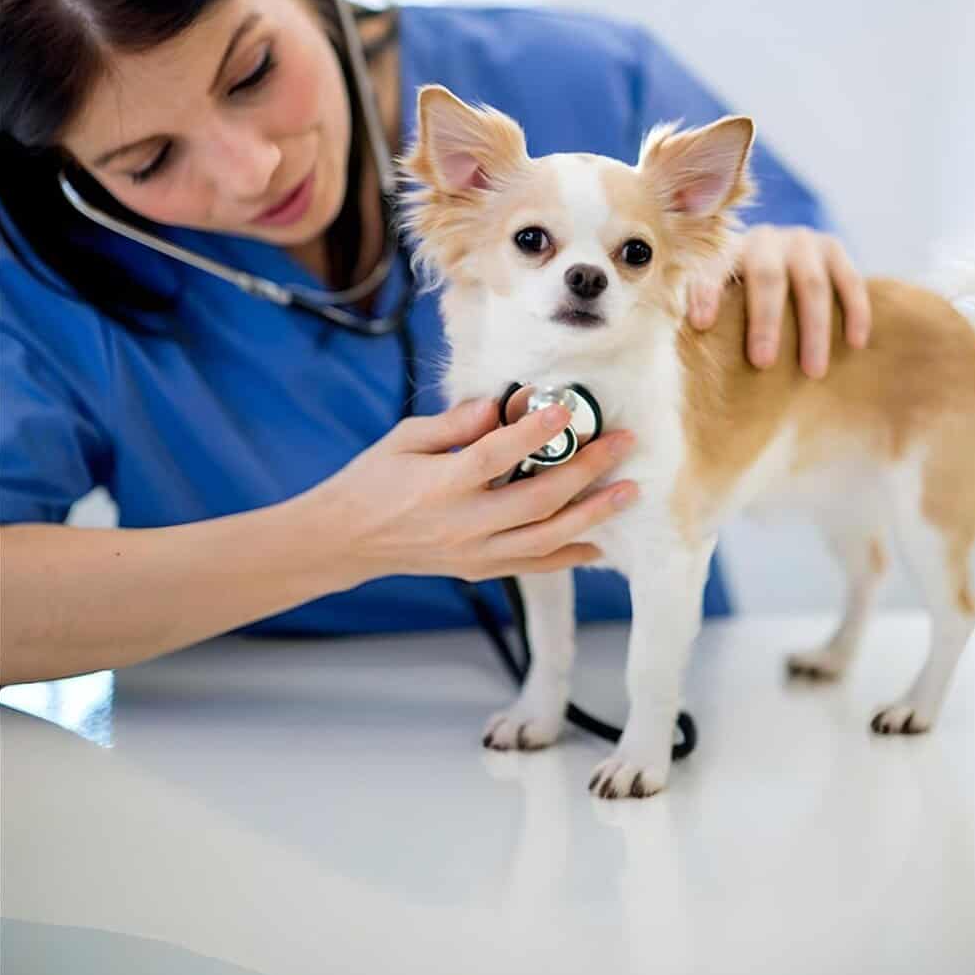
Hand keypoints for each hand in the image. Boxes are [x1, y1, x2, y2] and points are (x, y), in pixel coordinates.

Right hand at [307, 397, 637, 584]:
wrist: (346, 540)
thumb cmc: (374, 479)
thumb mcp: (405, 438)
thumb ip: (455, 423)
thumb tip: (500, 404)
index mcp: (440, 484)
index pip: (496, 456)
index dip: (535, 432)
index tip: (567, 409)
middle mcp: (463, 523)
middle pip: (537, 499)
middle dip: (586, 470)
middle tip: (621, 443)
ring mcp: (474, 552)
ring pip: (546, 538)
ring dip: (593, 514)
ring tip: (628, 492)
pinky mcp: (480, 569)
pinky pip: (534, 565)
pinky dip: (570, 555)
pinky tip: (600, 541)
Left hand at [687, 224, 870, 377]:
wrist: (784, 263)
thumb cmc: (744, 300)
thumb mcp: (723, 302)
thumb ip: (712, 318)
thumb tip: (693, 364)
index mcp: (727, 252)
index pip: (713, 269)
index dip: (706, 293)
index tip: (701, 324)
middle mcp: (764, 240)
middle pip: (766, 278)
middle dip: (765, 322)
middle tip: (763, 363)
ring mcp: (802, 240)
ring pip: (812, 284)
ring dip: (814, 330)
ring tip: (813, 372)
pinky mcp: (833, 247)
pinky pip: (849, 280)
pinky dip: (855, 312)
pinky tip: (855, 343)